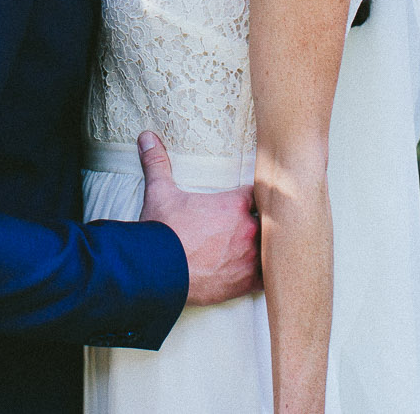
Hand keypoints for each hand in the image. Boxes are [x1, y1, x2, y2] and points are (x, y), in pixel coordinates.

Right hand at [136, 131, 260, 306]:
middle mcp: (248, 228)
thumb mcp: (160, 192)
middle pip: (272, 219)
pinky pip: (267, 278)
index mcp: (234, 204)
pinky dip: (265, 275)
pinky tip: (261, 272)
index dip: (256, 195)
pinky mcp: (246, 282)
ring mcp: (250, 257)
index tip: (252, 198)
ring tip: (263, 247)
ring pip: (273, 248)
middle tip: (259, 221)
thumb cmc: (162, 231)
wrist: (157, 271)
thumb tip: (146, 136)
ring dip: (267, 246)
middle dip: (265, 220)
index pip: (259, 192)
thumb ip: (158, 163)